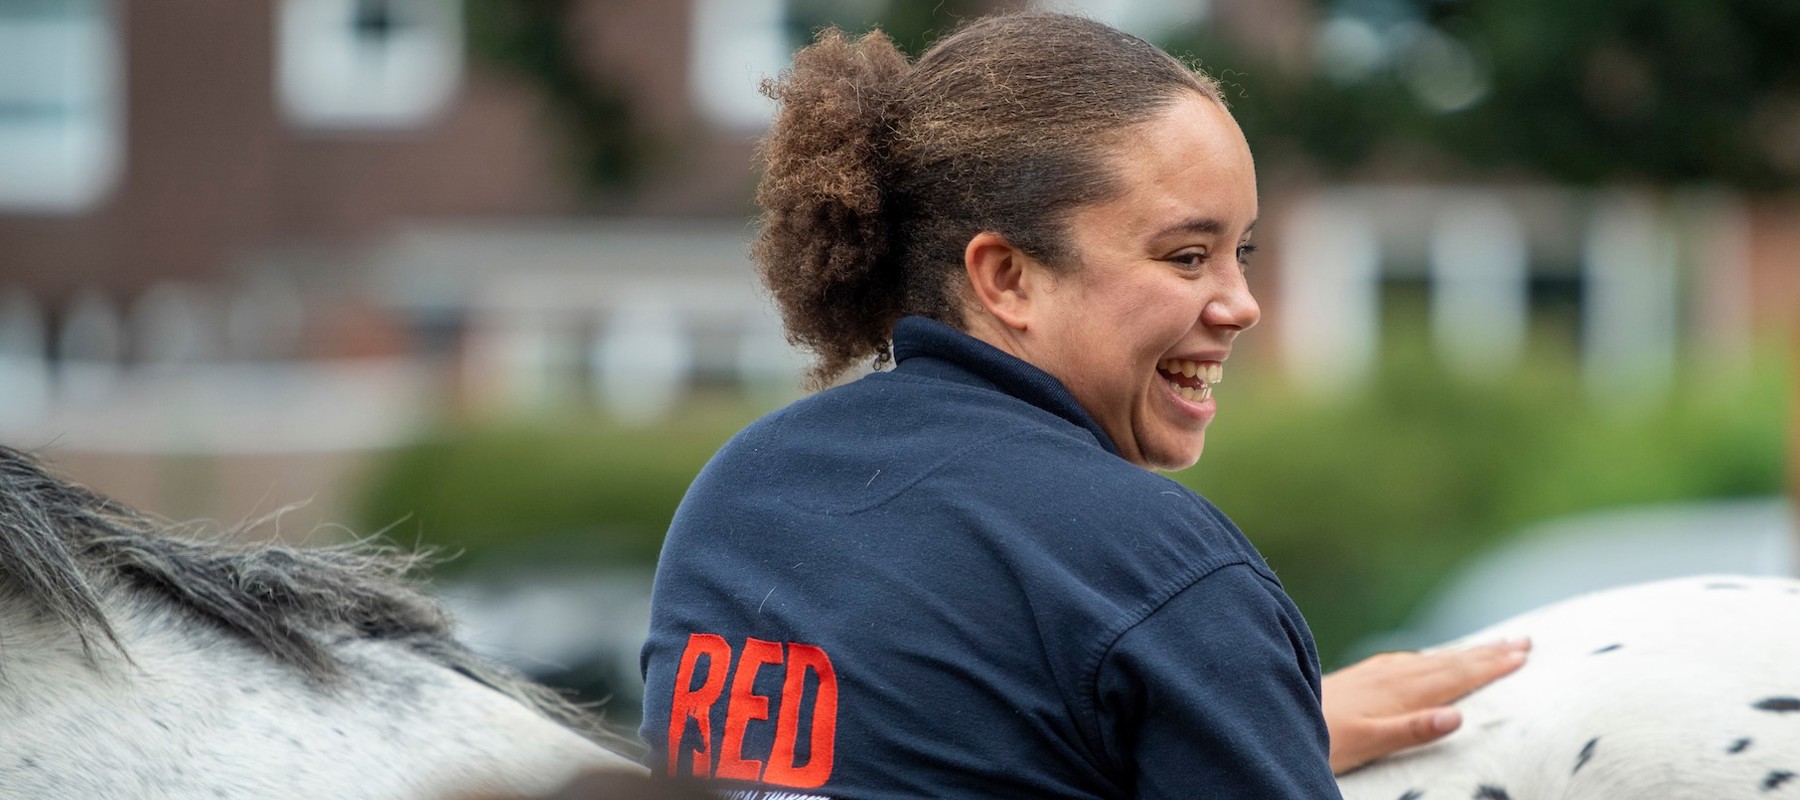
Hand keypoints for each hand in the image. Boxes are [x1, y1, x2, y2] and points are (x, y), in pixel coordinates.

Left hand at [1321, 637, 1529, 773]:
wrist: (1274, 714)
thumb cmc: (1324, 738)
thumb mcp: (1370, 742)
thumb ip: (1412, 730)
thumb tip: (1458, 718)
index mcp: (1401, 691)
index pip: (1456, 675)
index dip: (1491, 666)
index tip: (1524, 654)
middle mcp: (1393, 675)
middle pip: (1450, 661)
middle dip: (1488, 652)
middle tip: (1525, 641)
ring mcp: (1377, 672)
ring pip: (1432, 658)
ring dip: (1464, 652)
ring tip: (1492, 645)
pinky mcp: (1362, 675)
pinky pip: (1409, 661)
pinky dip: (1432, 657)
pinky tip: (1431, 659)